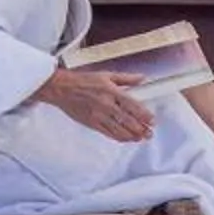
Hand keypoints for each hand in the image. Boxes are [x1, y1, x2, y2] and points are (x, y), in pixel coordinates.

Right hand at [35, 68, 155, 142]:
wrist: (62, 88)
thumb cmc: (82, 81)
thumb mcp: (106, 75)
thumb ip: (126, 78)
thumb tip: (141, 78)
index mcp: (112, 91)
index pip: (133, 105)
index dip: (144, 115)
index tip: (152, 120)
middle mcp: (106, 105)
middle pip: (128, 120)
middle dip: (141, 129)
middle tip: (150, 133)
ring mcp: (99, 116)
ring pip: (119, 129)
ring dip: (132, 135)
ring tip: (141, 138)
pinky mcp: (92, 123)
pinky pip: (108, 133)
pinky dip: (119, 137)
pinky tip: (126, 139)